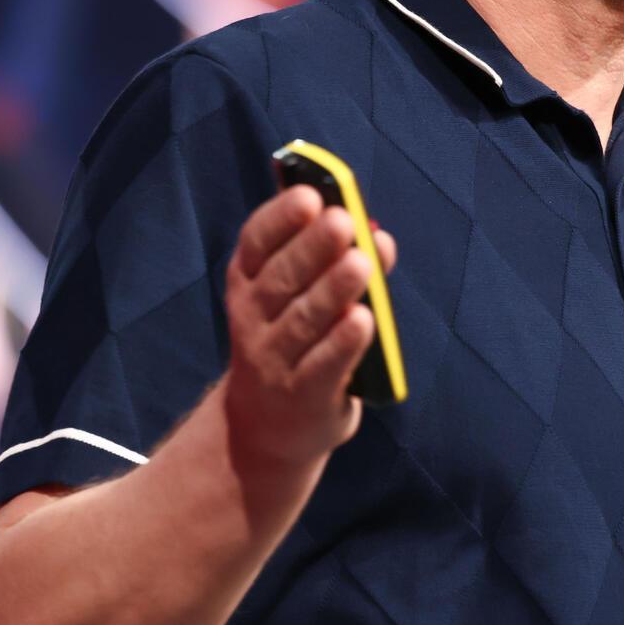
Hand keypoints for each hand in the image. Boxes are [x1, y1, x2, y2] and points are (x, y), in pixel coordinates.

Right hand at [220, 185, 397, 474]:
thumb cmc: (292, 340)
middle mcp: (252, 319)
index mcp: (247, 282)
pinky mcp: (303, 395)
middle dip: (313, 248)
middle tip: (343, 221)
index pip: (256, 244)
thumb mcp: (294, 297)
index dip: (281, 218)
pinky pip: (324, 365)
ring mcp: (273, 360)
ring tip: (360, 263)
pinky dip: (343, 343)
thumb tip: (376, 233)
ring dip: (333, 290)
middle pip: (281, 278)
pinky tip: (365, 320)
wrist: (264, 429)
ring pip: (303, 320)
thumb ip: (336, 260)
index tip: (310, 195)